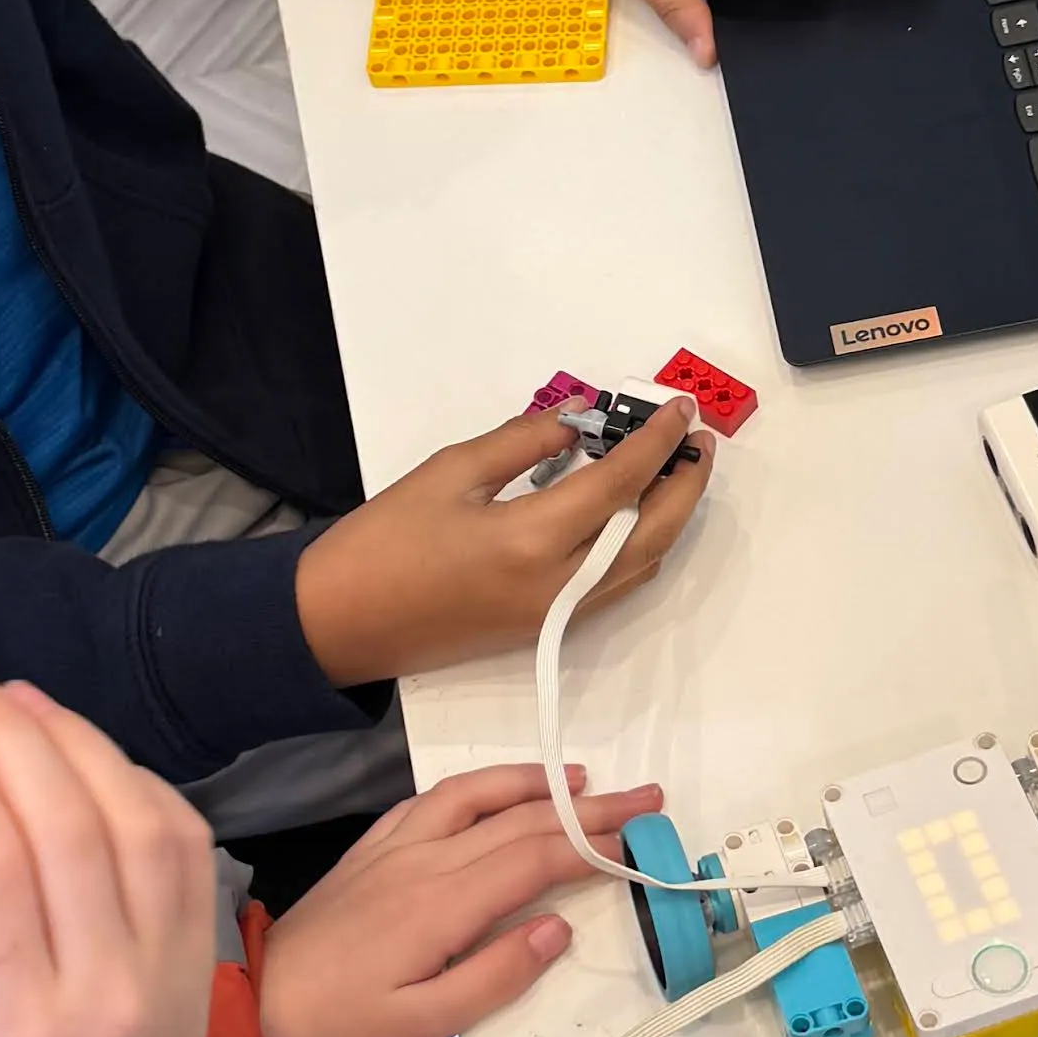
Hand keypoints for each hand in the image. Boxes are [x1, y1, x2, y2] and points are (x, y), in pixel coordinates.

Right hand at [0, 648, 218, 1036]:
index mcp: (19, 1027)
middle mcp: (108, 988)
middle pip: (67, 822)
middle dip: (3, 728)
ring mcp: (171, 966)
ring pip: (135, 817)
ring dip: (71, 736)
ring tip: (8, 693)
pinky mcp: (205, 949)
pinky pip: (179, 838)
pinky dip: (129, 775)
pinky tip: (77, 746)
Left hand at [255, 760, 658, 1036]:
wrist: (250, 1005)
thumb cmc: (340, 1028)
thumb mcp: (423, 1026)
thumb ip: (495, 978)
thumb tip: (558, 929)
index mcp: (442, 904)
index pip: (534, 858)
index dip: (593, 844)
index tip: (642, 839)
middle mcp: (421, 861)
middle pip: (516, 820)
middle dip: (585, 806)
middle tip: (644, 796)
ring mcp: (390, 850)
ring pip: (471, 795)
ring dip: (529, 781)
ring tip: (577, 776)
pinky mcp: (366, 853)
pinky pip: (426, 801)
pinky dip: (471, 787)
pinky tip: (489, 791)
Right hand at [297, 405, 707, 686]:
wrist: (341, 625)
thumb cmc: (384, 540)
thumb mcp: (449, 472)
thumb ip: (522, 444)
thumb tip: (577, 421)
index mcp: (531, 539)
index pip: (620, 484)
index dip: (657, 442)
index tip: (680, 407)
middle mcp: (559, 585)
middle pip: (653, 533)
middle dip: (685, 484)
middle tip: (696, 438)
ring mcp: (557, 614)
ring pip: (641, 565)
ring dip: (671, 517)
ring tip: (677, 469)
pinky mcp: (547, 629)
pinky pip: (616, 586)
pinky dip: (641, 547)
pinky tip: (636, 513)